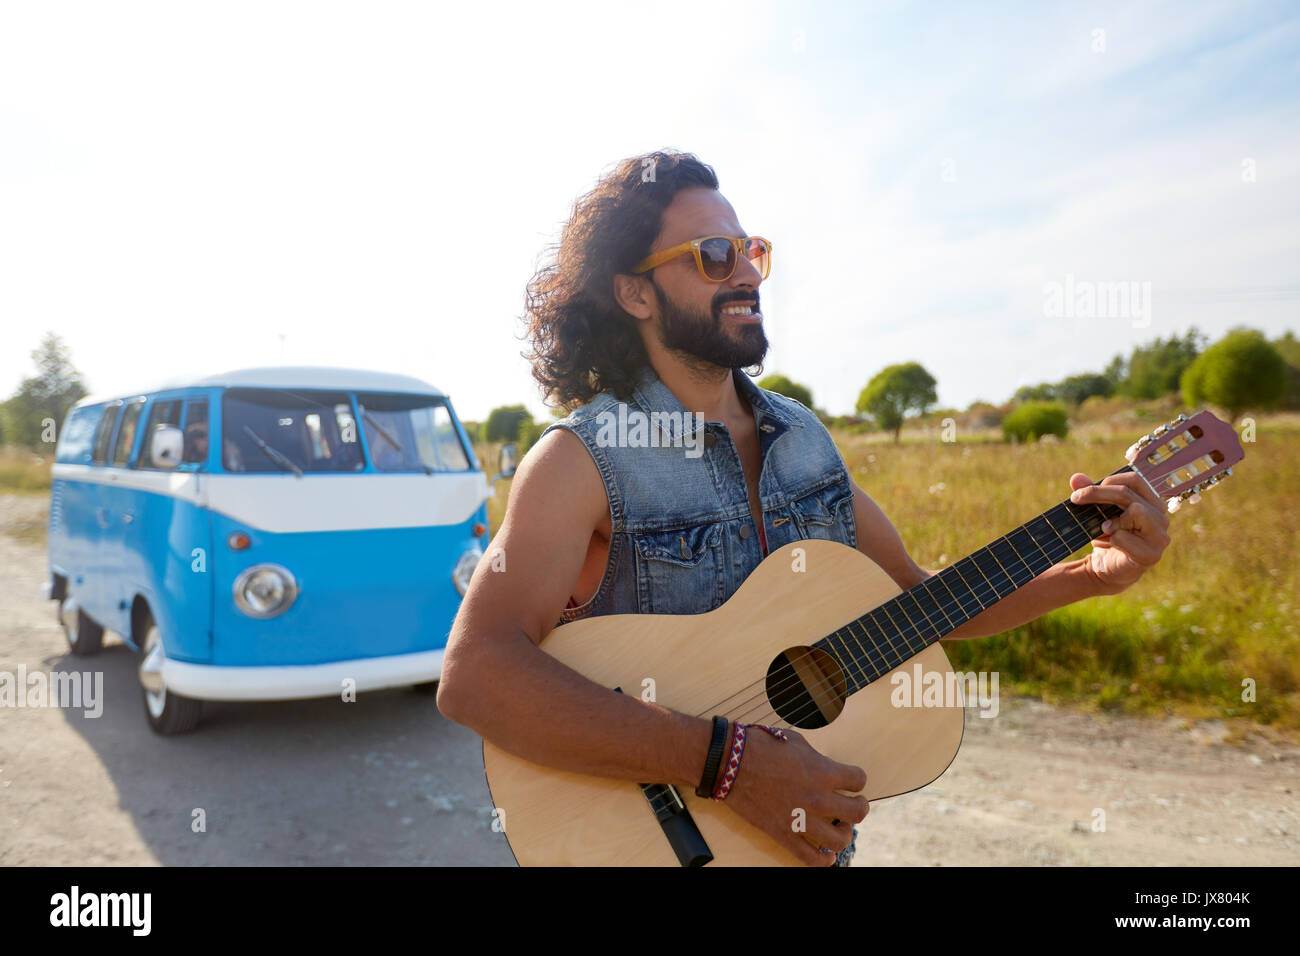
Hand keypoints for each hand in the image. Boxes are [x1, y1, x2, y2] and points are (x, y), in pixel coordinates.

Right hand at [721, 728, 868, 866]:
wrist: (728, 762)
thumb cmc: (759, 746)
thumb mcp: (795, 742)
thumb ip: (816, 758)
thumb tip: (823, 768)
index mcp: (822, 771)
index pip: (858, 780)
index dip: (857, 779)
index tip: (851, 780)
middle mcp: (817, 798)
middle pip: (857, 812)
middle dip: (859, 808)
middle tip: (853, 804)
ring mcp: (800, 819)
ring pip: (839, 840)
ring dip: (845, 834)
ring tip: (840, 827)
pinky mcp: (783, 834)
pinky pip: (811, 858)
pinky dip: (823, 860)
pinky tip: (826, 855)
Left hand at [1068, 471, 1171, 594]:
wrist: (1107, 569)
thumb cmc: (1106, 536)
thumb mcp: (1096, 512)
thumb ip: (1088, 493)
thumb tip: (1076, 477)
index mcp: (1152, 502)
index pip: (1135, 480)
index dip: (1109, 480)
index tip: (1080, 491)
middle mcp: (1161, 517)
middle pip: (1129, 494)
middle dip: (1098, 494)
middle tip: (1075, 499)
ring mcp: (1160, 537)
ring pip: (1136, 511)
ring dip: (1110, 518)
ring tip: (1102, 528)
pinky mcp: (1151, 555)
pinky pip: (1126, 537)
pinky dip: (1112, 538)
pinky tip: (1110, 543)